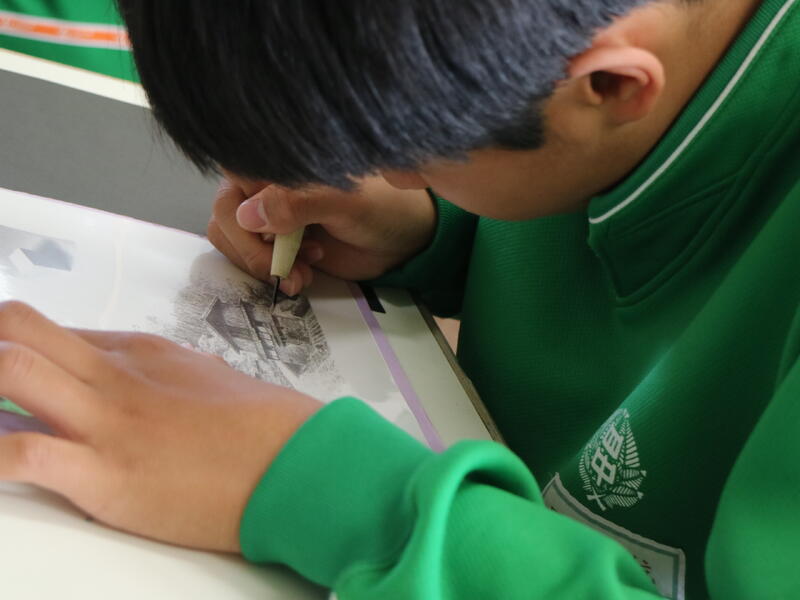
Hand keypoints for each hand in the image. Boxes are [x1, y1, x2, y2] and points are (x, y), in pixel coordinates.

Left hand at [0, 301, 320, 551]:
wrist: (296, 461)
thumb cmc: (263, 425)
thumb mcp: (210, 380)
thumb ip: (167, 375)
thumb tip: (148, 381)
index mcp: (140, 351)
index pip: (52, 335)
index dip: (15, 350)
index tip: (4, 367)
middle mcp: (113, 375)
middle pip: (15, 330)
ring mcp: (106, 421)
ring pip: (8, 369)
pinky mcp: (103, 475)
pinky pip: (20, 455)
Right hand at [207, 174, 436, 294]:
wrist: (402, 239)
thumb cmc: (381, 207)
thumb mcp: (343, 202)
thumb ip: (298, 203)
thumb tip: (248, 215)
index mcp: (279, 162)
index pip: (232, 177)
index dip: (242, 213)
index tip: (270, 238)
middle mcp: (266, 186)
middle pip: (226, 216)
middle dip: (253, 250)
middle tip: (285, 270)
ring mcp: (269, 217)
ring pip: (233, 241)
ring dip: (262, 266)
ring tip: (302, 274)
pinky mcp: (277, 245)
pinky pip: (252, 261)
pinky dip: (271, 274)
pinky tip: (303, 276)